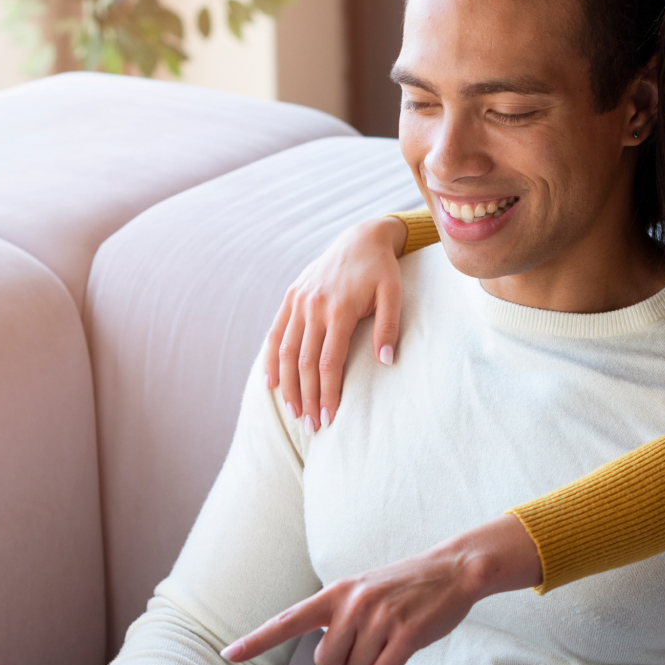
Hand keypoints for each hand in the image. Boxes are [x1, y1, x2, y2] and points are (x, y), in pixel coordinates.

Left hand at [223, 515, 540, 664]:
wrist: (452, 570)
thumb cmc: (401, 593)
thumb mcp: (362, 611)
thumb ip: (333, 654)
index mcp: (335, 595)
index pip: (286, 621)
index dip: (256, 642)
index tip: (227, 656)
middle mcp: (351, 604)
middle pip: (328, 661)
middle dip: (349, 661)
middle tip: (374, 635)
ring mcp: (379, 617)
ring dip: (374, 663)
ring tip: (392, 633)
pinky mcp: (406, 632)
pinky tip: (405, 645)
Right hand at [264, 215, 408, 431]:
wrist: (361, 238)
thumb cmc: (382, 271)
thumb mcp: (394, 294)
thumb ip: (389, 327)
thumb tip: (386, 362)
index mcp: (338, 308)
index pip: (328, 361)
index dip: (327, 392)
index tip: (330, 417)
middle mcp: (313, 306)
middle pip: (304, 362)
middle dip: (307, 397)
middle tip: (312, 427)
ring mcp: (298, 301)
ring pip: (286, 351)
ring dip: (287, 385)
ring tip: (293, 413)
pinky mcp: (291, 297)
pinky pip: (275, 333)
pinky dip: (270, 360)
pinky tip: (270, 383)